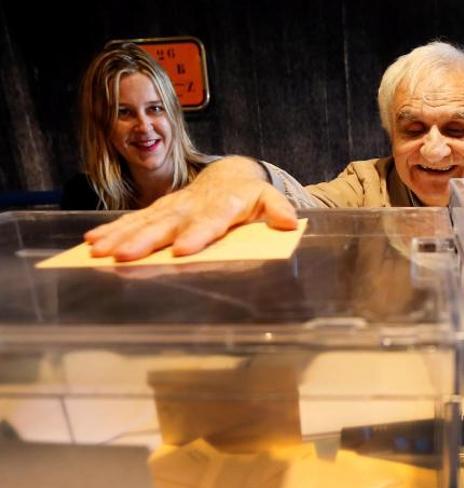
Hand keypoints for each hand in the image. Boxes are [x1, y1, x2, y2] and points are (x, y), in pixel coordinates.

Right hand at [85, 156, 298, 260]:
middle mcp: (192, 206)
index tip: (183, 249)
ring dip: (122, 236)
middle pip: (169, 224)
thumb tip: (289, 222)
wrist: (228, 175)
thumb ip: (279, 209)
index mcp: (222, 206)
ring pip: (145, 222)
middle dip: (146, 240)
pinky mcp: (159, 211)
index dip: (197, 234)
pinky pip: (133, 220)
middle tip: (126, 256)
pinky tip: (93, 242)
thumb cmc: (250, 195)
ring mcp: (172, 208)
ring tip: (100, 252)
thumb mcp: (269, 199)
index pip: (210, 221)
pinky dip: (113, 230)